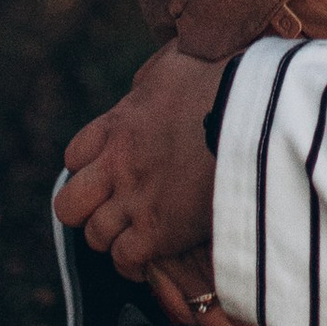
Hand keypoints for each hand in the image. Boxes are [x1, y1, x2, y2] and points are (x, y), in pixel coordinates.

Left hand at [55, 39, 221, 283]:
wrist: (257, 117)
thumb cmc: (225, 84)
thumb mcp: (178, 63)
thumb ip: (155, 74)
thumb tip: (153, 77)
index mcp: (117, 125)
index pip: (74, 157)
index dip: (91, 168)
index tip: (111, 173)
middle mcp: (117, 167)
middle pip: (69, 206)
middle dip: (88, 209)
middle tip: (114, 209)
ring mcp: (135, 202)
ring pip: (95, 236)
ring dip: (114, 236)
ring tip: (137, 234)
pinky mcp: (160, 233)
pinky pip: (127, 260)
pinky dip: (134, 262)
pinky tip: (151, 256)